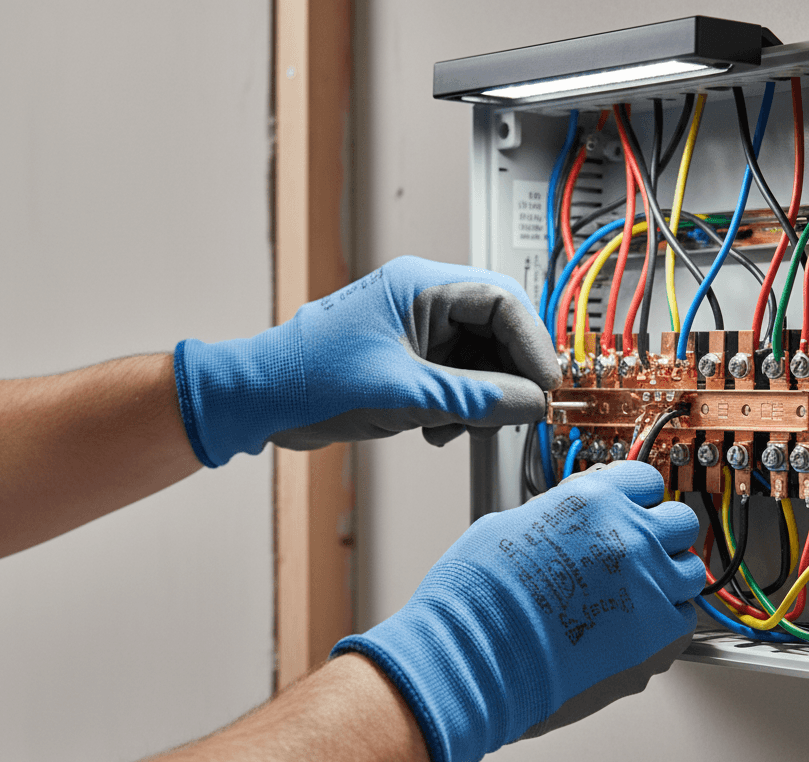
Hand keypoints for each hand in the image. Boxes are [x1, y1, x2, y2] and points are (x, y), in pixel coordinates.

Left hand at [173, 256, 560, 465]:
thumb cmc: (310, 378)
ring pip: (479, 362)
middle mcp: (422, 302)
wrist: (261, 402)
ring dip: (480, 400)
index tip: (546, 385)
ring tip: (459, 425)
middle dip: (506, 377)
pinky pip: (455, 381)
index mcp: (421, 285)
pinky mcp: (407, 362)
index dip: (532, 345)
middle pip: (496, 333)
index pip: (503, 301)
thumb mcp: (408, 394)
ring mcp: (414, 333)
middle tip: (514, 412)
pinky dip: (457, 409)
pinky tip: (436, 428)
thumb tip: (530, 402)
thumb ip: (477, 399)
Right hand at [332, 461, 703, 761]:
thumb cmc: (479, 598)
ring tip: (641, 593)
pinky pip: (683, 619)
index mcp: (593, 499)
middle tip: (642, 551)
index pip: (646, 480)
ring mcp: (648, 585)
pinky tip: (637, 625)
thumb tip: (566, 521)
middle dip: (662, 534)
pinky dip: (667, 621)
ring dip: (670, 578)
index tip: (636, 508)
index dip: (637, 497)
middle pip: (679, 521)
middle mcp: (629, 535)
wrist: (477, 655)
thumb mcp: (509, 525)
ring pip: (691, 571)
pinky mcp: (655, 635)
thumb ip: (556, 516)